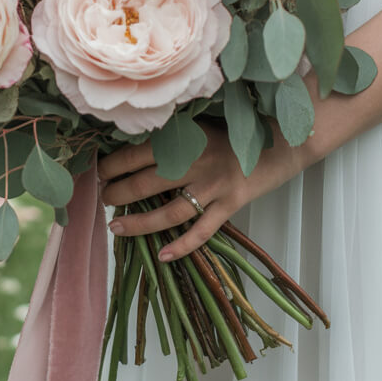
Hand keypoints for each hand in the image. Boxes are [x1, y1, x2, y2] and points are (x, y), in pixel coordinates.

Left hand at [97, 121, 301, 260]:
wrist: (284, 140)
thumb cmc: (236, 131)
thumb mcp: (201, 123)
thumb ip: (172, 134)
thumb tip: (129, 145)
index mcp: (185, 138)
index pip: (136, 154)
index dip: (111, 166)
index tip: (98, 172)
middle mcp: (196, 162)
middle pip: (145, 184)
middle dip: (117, 193)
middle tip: (103, 198)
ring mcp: (214, 186)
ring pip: (168, 212)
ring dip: (138, 223)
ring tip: (115, 227)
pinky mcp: (231, 204)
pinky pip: (202, 231)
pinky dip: (181, 246)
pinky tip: (161, 256)